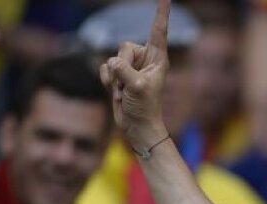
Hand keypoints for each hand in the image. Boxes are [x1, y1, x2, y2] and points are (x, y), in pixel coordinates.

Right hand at [99, 0, 170, 149]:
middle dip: (122, 65)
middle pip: (124, 46)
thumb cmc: (145, 108)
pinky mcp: (120, 75)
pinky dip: (107, 80)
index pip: (158, 30)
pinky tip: (115, 92)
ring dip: (115, 77)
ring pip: (113, 58)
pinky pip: (105, 67)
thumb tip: (113, 63)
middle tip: (130, 84)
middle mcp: (145, 60)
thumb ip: (125, 70)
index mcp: (158, 59)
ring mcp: (132, 67)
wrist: (137, 127)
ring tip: (125, 91)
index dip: (161, 13)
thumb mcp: (137, 87)